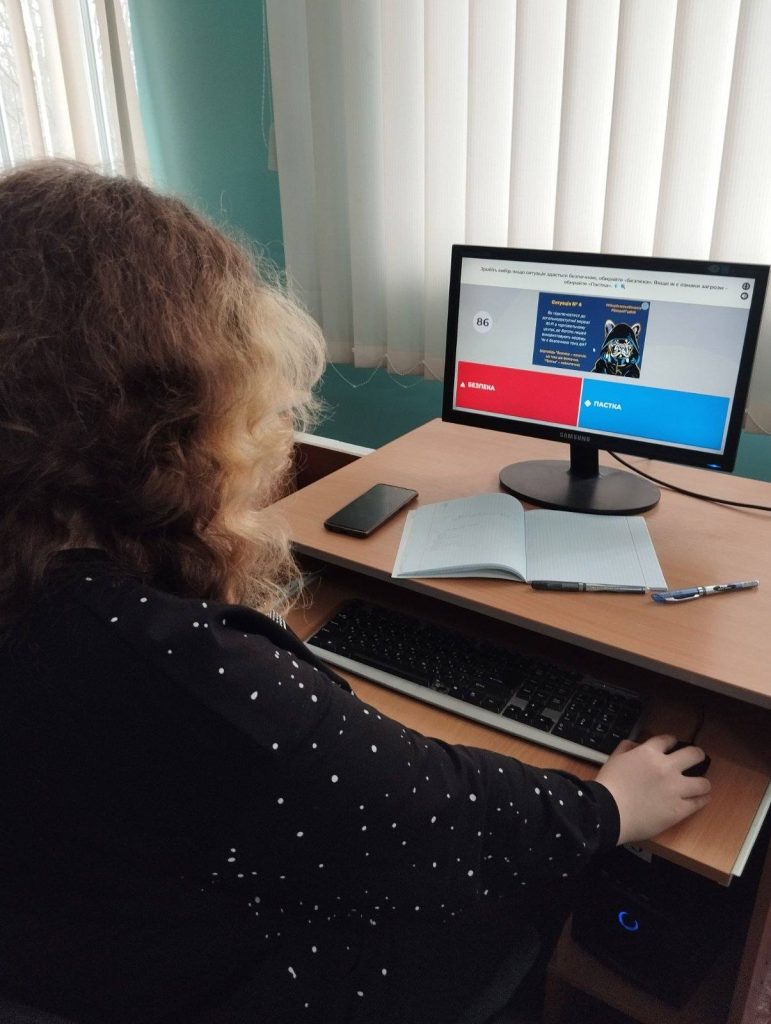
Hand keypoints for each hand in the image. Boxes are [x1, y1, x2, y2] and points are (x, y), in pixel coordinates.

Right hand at [595, 734, 710, 844]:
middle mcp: (667, 767)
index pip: (668, 740)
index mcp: (649, 753)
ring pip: (703, 782)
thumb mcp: (613, 759)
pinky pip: (699, 802)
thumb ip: (625, 748)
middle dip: (697, 755)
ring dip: (702, 783)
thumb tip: (635, 745)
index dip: (672, 741)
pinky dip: (701, 800)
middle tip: (696, 759)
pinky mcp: (679, 809)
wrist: (609, 812)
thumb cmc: (608, 786)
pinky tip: (702, 799)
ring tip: (701, 785)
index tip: (673, 744)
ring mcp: (676, 789)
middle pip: (694, 754)